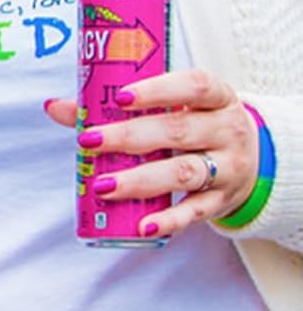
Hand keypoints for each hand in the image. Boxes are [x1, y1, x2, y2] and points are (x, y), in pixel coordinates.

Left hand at [44, 68, 258, 239]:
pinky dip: (169, 220)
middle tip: (89, 142)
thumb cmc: (195, 124)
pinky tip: (141, 225)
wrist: (254, 161)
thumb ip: (117, 106)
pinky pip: (195, 212)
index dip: (157, 90)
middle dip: (129, 137)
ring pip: (184, 173)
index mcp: (217, 97)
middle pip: (177, 132)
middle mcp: (227, 130)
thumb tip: (57, 107)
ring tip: (102, 185)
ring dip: (140, 180)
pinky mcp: (222, 201)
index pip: (194, 86)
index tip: (119, 97)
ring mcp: (228, 168)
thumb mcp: (174, 106)